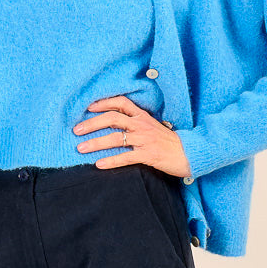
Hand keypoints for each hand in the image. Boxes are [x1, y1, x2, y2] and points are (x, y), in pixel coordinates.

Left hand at [72, 96, 192, 177]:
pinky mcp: (148, 155)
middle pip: (112, 118)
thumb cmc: (169, 141)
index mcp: (142, 116)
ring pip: (116, 138)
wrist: (190, 153)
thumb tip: (115, 125)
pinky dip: (111, 161)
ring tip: (81, 148)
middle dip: (92, 124)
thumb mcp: (152, 127)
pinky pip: (126, 157)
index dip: (103, 103)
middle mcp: (142, 125)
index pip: (120, 103)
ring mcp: (145, 140)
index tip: (88, 108)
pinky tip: (99, 164)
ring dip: (96, 143)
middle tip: (76, 130)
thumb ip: (135, 123)